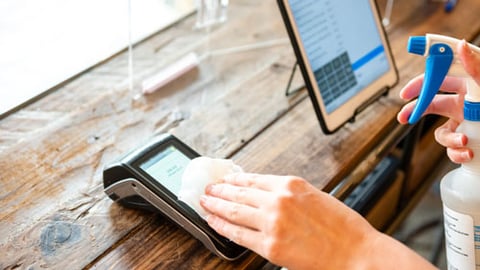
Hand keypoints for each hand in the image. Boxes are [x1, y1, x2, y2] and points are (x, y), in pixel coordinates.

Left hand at [200, 173, 433, 268]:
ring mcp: (272, 223)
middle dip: (219, 190)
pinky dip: (222, 226)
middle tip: (207, 189)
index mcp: (290, 184)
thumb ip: (286, 193)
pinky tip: (213, 221)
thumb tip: (262, 193)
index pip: (252, 178)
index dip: (234, 179)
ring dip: (215, 205)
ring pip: (234, 211)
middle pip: (239, 192)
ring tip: (204, 202)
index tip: (224, 179)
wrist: (356, 252)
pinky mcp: (270, 246)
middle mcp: (279, 200)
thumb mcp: (313, 196)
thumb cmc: (341, 226)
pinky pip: (238, 234)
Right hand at [397, 40, 479, 162]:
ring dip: (448, 140)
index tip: (405, 93)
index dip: (420, 85)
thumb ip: (475, 66)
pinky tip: (469, 153)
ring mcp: (464, 125)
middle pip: (431, 105)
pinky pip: (452, 148)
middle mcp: (464, 105)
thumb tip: (459, 45)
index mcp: (468, 88)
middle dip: (415, 112)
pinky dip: (458, 153)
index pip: (437, 81)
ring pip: (441, 132)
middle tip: (403, 118)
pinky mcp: (467, 142)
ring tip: (464, 142)